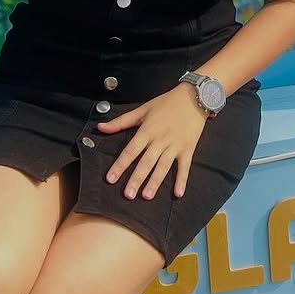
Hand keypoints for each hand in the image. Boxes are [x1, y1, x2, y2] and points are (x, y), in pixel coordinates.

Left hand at [96, 83, 207, 199]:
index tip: (110, 178)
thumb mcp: (142, 109)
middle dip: (136, 179)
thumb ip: (121, 121)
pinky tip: (178, 193)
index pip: (131, 150)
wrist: (194, 96)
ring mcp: (175, 145)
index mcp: (147, 130)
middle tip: (128, 195)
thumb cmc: (166, 102)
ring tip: (146, 196)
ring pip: (163, 166)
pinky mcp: (188, 148)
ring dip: (155, 182)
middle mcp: (160, 139)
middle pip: (146, 162)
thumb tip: (100, 127)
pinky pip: (185, 166)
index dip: (120, 165)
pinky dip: (182, 180)